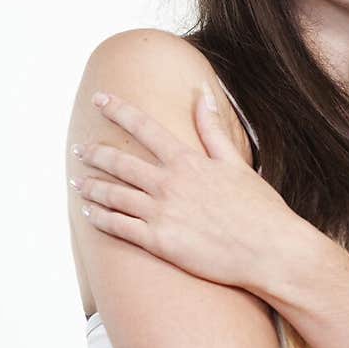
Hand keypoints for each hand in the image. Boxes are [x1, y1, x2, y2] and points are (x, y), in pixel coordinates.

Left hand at [70, 85, 297, 288]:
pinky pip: (119, 227)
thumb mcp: (237, 163)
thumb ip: (213, 130)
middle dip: (95, 153)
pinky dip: (100, 219)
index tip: (100, 99)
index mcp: (188, 161)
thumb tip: (203, 96)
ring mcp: (162, 213)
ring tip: (78, 181)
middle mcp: (170, 184)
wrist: (270, 251)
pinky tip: (89, 214)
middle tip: (80, 148)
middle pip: (120, 162)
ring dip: (92, 187)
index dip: (118, 110)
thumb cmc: (260, 210)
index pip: (144, 127)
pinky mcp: (159, 243)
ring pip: (114, 195)